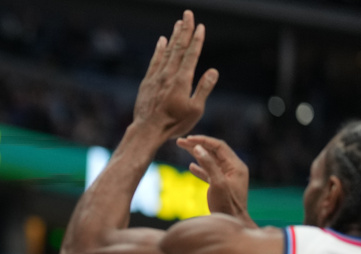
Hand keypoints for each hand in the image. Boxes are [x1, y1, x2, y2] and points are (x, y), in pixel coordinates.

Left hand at [132, 10, 218, 142]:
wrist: (147, 131)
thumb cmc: (173, 123)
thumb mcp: (195, 110)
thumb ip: (204, 88)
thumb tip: (213, 71)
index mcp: (182, 80)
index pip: (191, 54)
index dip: (197, 39)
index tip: (200, 27)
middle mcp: (169, 74)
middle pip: (178, 48)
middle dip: (184, 30)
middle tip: (188, 14)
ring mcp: (156, 77)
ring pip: (166, 52)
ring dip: (173, 36)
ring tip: (178, 23)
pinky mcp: (147, 82)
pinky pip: (154, 61)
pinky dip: (159, 50)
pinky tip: (162, 41)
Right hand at [176, 135, 253, 224]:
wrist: (232, 224)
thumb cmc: (226, 206)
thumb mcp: (217, 184)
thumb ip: (208, 165)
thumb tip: (197, 148)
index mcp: (236, 166)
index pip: (219, 146)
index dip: (203, 141)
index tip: (188, 139)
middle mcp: (233, 169)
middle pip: (214, 151)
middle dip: (198, 145)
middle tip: (181, 141)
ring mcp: (228, 177)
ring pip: (210, 160)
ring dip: (196, 154)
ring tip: (182, 148)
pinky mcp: (222, 186)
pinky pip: (210, 172)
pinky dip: (200, 168)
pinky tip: (191, 166)